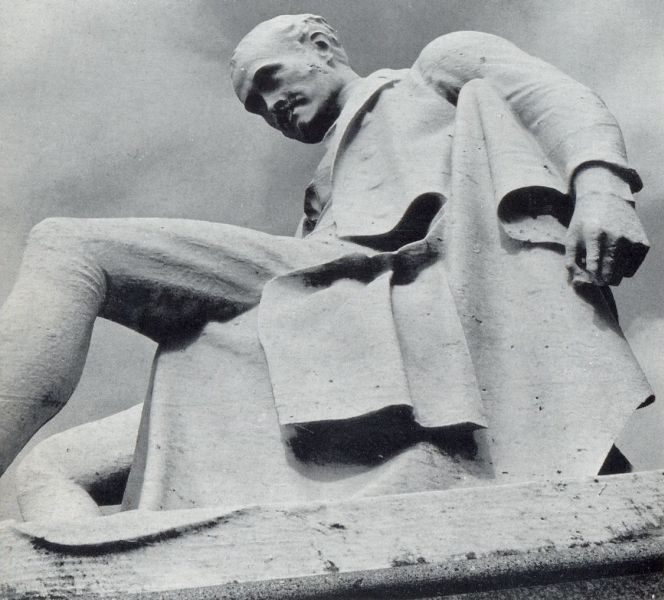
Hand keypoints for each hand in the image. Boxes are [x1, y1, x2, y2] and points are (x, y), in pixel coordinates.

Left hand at [565, 166, 648, 285]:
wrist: (607, 199)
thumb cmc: (584, 223)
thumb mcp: (571, 238)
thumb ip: (571, 262)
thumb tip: (578, 284)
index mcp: (595, 235)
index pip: (593, 267)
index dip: (590, 278)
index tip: (588, 278)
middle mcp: (616, 237)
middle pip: (609, 275)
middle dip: (600, 280)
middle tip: (595, 276)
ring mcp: (632, 240)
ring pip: (621, 275)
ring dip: (611, 276)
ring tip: (603, 266)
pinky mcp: (643, 244)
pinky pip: (631, 269)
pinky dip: (623, 269)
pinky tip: (615, 258)